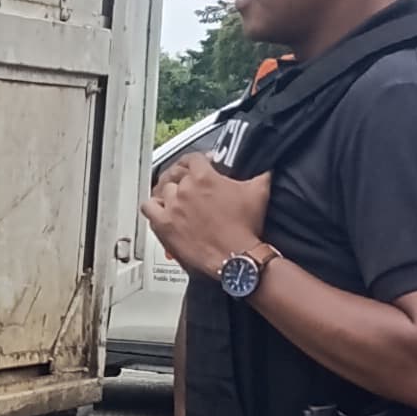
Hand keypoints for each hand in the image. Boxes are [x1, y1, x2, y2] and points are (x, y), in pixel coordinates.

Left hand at [146, 154, 272, 281]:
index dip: (198, 162)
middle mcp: (185, 188)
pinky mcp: (164, 225)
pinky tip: (162, 211)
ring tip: (179, 202)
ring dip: (171, 195)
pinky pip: (149, 208)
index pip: (193, 158)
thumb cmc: (246, 227)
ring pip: (163, 191)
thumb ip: (262, 173)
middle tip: (192, 189)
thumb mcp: (259, 192)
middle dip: (185, 180)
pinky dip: (154, 208)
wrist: (236, 257)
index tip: (201, 167)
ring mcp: (172, 206)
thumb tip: (267, 166)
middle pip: (177, 176)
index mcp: (204, 176)